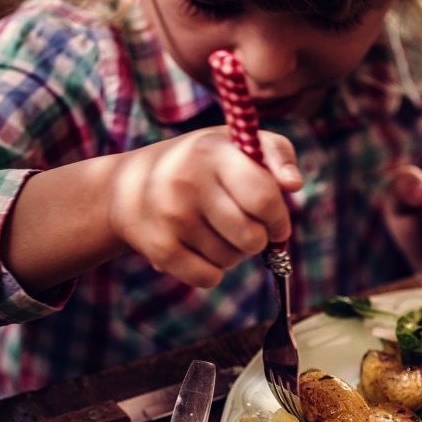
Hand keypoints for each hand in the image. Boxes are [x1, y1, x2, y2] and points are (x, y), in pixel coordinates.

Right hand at [109, 126, 301, 286]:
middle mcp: (187, 182)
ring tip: (213, 230)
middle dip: (258, 238)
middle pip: (252, 238)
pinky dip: (212, 271)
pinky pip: (209, 278)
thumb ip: (276, 154)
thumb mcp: (235, 143)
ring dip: (233, 252)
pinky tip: (198, 248)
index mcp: (213, 152)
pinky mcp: (159, 248)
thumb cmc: (200, 164)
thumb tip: (294, 184)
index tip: (276, 223)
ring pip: (232, 260)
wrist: (128, 186)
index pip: (264, 198)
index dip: (279, 218)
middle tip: (244, 226)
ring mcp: (171, 217)